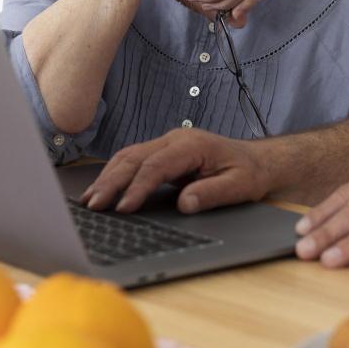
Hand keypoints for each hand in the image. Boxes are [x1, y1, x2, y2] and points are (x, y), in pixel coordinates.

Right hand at [80, 127, 273, 213]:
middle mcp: (175, 139)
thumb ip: (212, 193)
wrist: (258, 160)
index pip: (156, 166)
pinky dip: (115, 174)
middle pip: (134, 158)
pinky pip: (133, 160)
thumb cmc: (250, 173)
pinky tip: (103, 189)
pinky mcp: (163, 152)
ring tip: (89, 200)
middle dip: (112, 182)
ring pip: (129, 156)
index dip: (137, 187)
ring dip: (108, 177)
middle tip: (94, 206)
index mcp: (192, 145)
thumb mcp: (240, 186)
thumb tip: (184, 203)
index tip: (124, 208)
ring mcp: (167, 143)